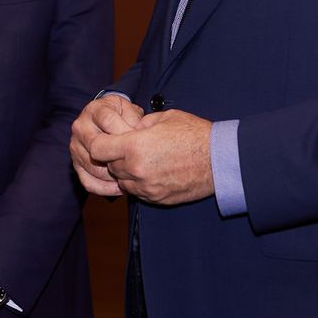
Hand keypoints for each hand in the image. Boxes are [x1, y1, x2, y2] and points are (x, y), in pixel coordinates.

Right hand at [71, 95, 143, 195]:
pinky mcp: (75, 164)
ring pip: (94, 167)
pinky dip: (105, 188)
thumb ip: (135, 119)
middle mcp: (80, 127)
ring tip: (131, 177)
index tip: (140, 142)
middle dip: (119, 157)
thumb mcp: (129, 110)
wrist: (105, 120)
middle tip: (136, 163)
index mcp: (94, 110)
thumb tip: (138, 137)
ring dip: (114, 175)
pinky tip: (120, 187)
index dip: (126, 132)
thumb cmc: (121, 116)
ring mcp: (75, 147)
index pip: (108, 121)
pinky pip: (88, 182)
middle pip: (97, 146)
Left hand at [86, 109, 214, 204]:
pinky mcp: (157, 199)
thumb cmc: (194, 134)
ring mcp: (146, 187)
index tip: (106, 138)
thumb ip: (139, 125)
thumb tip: (128, 130)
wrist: (220, 160)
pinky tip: (153, 171)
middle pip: (109, 166)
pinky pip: (137, 192)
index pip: (97, 149)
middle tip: (129, 148)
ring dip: (126, 172)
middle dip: (114, 157)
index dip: (99, 142)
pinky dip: (139, 183)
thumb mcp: (163, 119)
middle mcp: (136, 170)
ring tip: (143, 159)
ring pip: (122, 181)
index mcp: (134, 147)